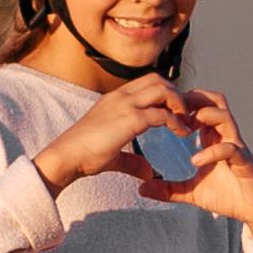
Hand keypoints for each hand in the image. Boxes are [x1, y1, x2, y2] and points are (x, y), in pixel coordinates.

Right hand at [32, 74, 192, 193]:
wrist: (66, 157)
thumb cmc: (83, 155)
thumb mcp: (112, 154)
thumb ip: (132, 161)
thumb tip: (148, 172)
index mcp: (115, 99)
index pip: (146, 83)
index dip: (165, 94)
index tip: (175, 112)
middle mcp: (121, 96)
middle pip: (158, 80)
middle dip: (176, 94)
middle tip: (185, 114)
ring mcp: (125, 105)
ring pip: (163, 90)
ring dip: (179, 103)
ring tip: (186, 121)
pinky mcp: (130, 119)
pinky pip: (162, 114)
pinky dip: (176, 122)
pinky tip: (182, 133)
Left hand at [135, 89, 252, 252]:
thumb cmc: (230, 196)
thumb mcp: (192, 192)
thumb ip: (169, 189)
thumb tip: (142, 188)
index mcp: (213, 138)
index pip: (200, 106)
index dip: (180, 104)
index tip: (160, 112)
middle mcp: (226, 137)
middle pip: (214, 101)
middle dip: (192, 100)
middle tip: (171, 112)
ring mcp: (237, 148)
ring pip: (224, 116)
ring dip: (204, 117)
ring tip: (184, 130)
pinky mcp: (246, 163)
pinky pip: (231, 149)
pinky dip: (212, 152)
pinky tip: (196, 161)